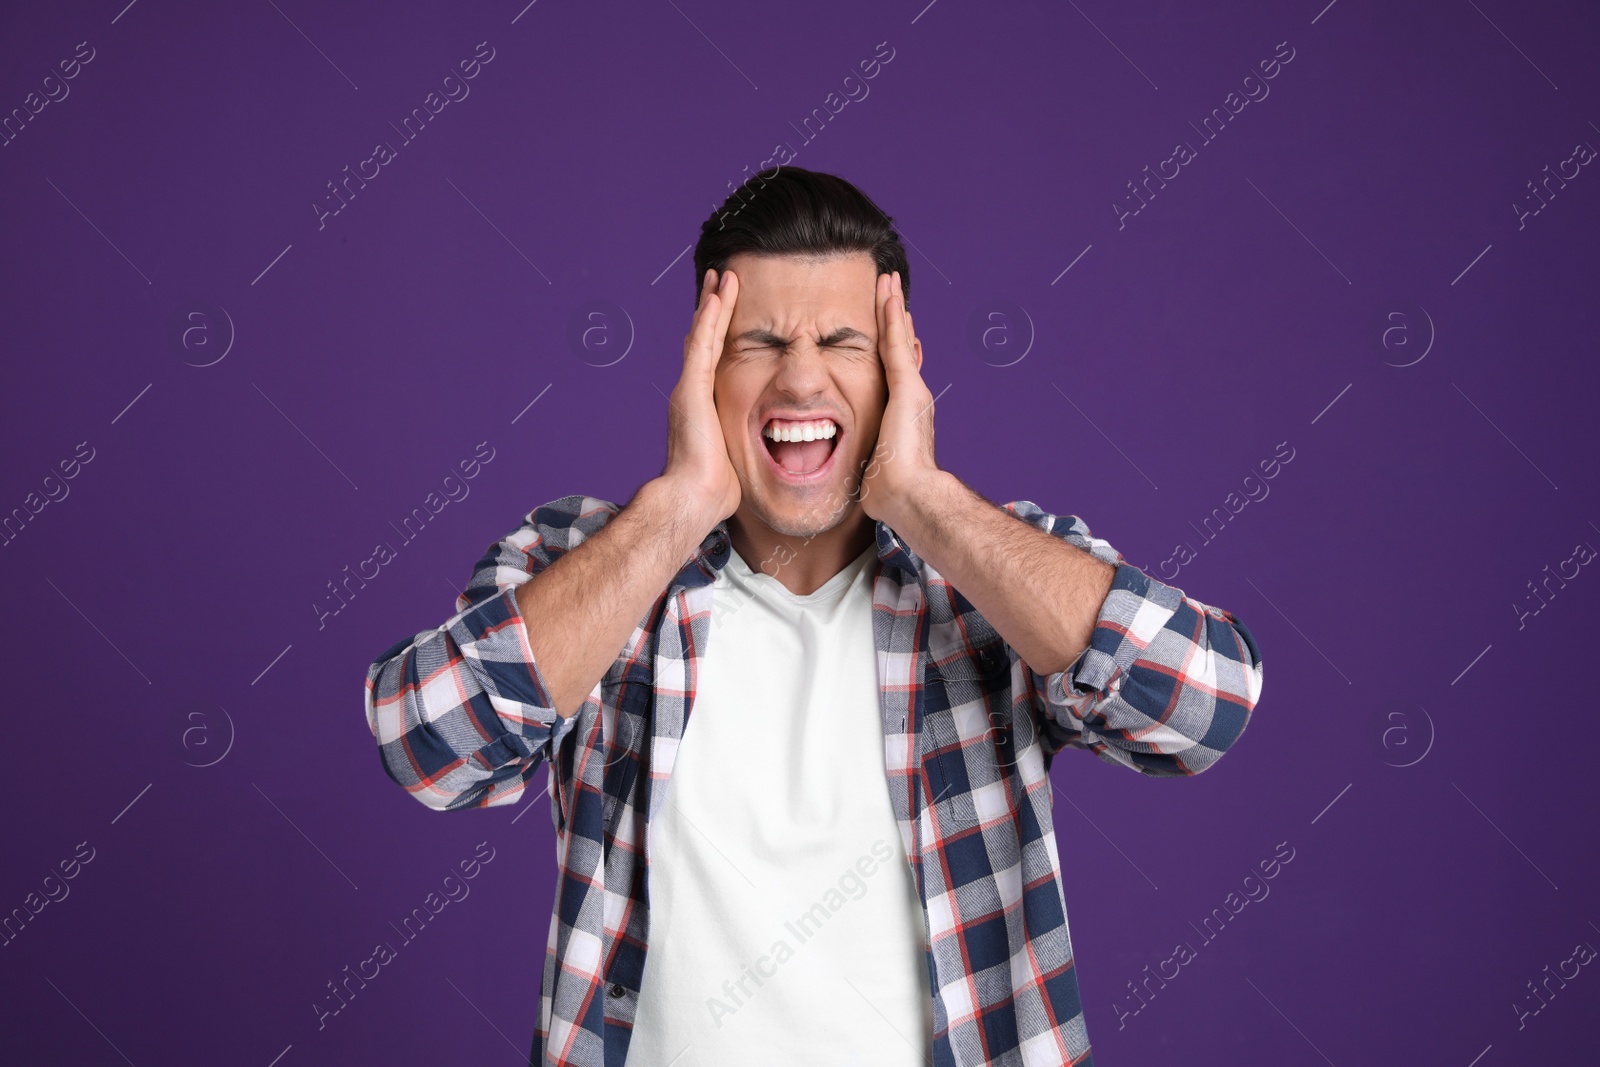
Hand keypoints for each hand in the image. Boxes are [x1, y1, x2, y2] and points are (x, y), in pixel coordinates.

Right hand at [659, 268, 740, 529]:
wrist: (694, 498)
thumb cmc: (716, 489)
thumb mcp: (736, 457)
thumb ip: (743, 444)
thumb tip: (765, 450)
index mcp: (701, 405)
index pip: (711, 358)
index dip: (719, 331)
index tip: (726, 309)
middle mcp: (691, 391)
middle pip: (703, 339)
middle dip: (712, 308)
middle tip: (720, 280)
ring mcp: (689, 388)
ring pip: (702, 335)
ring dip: (712, 304)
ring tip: (721, 276)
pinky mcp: (692, 389)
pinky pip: (702, 345)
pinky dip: (710, 319)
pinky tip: (718, 296)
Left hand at [860, 270, 940, 525]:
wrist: (907, 495)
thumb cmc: (888, 491)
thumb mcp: (872, 469)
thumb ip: (869, 462)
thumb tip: (861, 478)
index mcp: (901, 413)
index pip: (892, 371)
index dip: (890, 346)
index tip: (887, 326)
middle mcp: (911, 395)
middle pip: (900, 347)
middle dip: (895, 319)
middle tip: (891, 291)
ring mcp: (911, 388)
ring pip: (898, 338)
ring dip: (893, 307)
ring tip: (888, 280)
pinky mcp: (906, 385)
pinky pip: (895, 341)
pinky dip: (891, 315)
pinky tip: (887, 292)